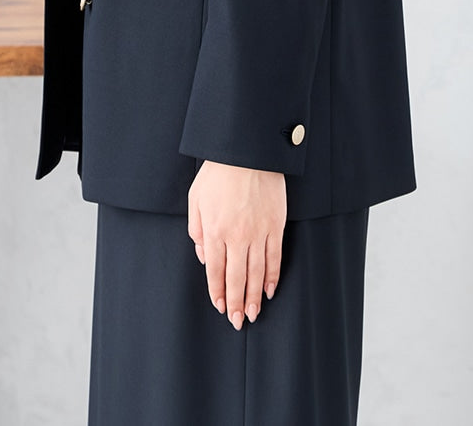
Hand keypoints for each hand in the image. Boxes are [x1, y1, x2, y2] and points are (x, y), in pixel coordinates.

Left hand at [187, 159, 285, 329]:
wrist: (248, 151)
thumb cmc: (219, 172)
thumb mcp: (196, 198)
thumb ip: (196, 229)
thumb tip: (203, 255)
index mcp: (214, 231)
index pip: (215, 271)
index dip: (217, 293)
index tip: (220, 307)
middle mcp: (237, 236)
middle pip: (236, 278)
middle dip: (236, 303)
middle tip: (238, 321)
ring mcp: (259, 232)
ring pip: (256, 273)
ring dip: (254, 296)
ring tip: (254, 313)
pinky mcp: (276, 225)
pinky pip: (275, 257)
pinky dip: (272, 276)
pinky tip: (269, 289)